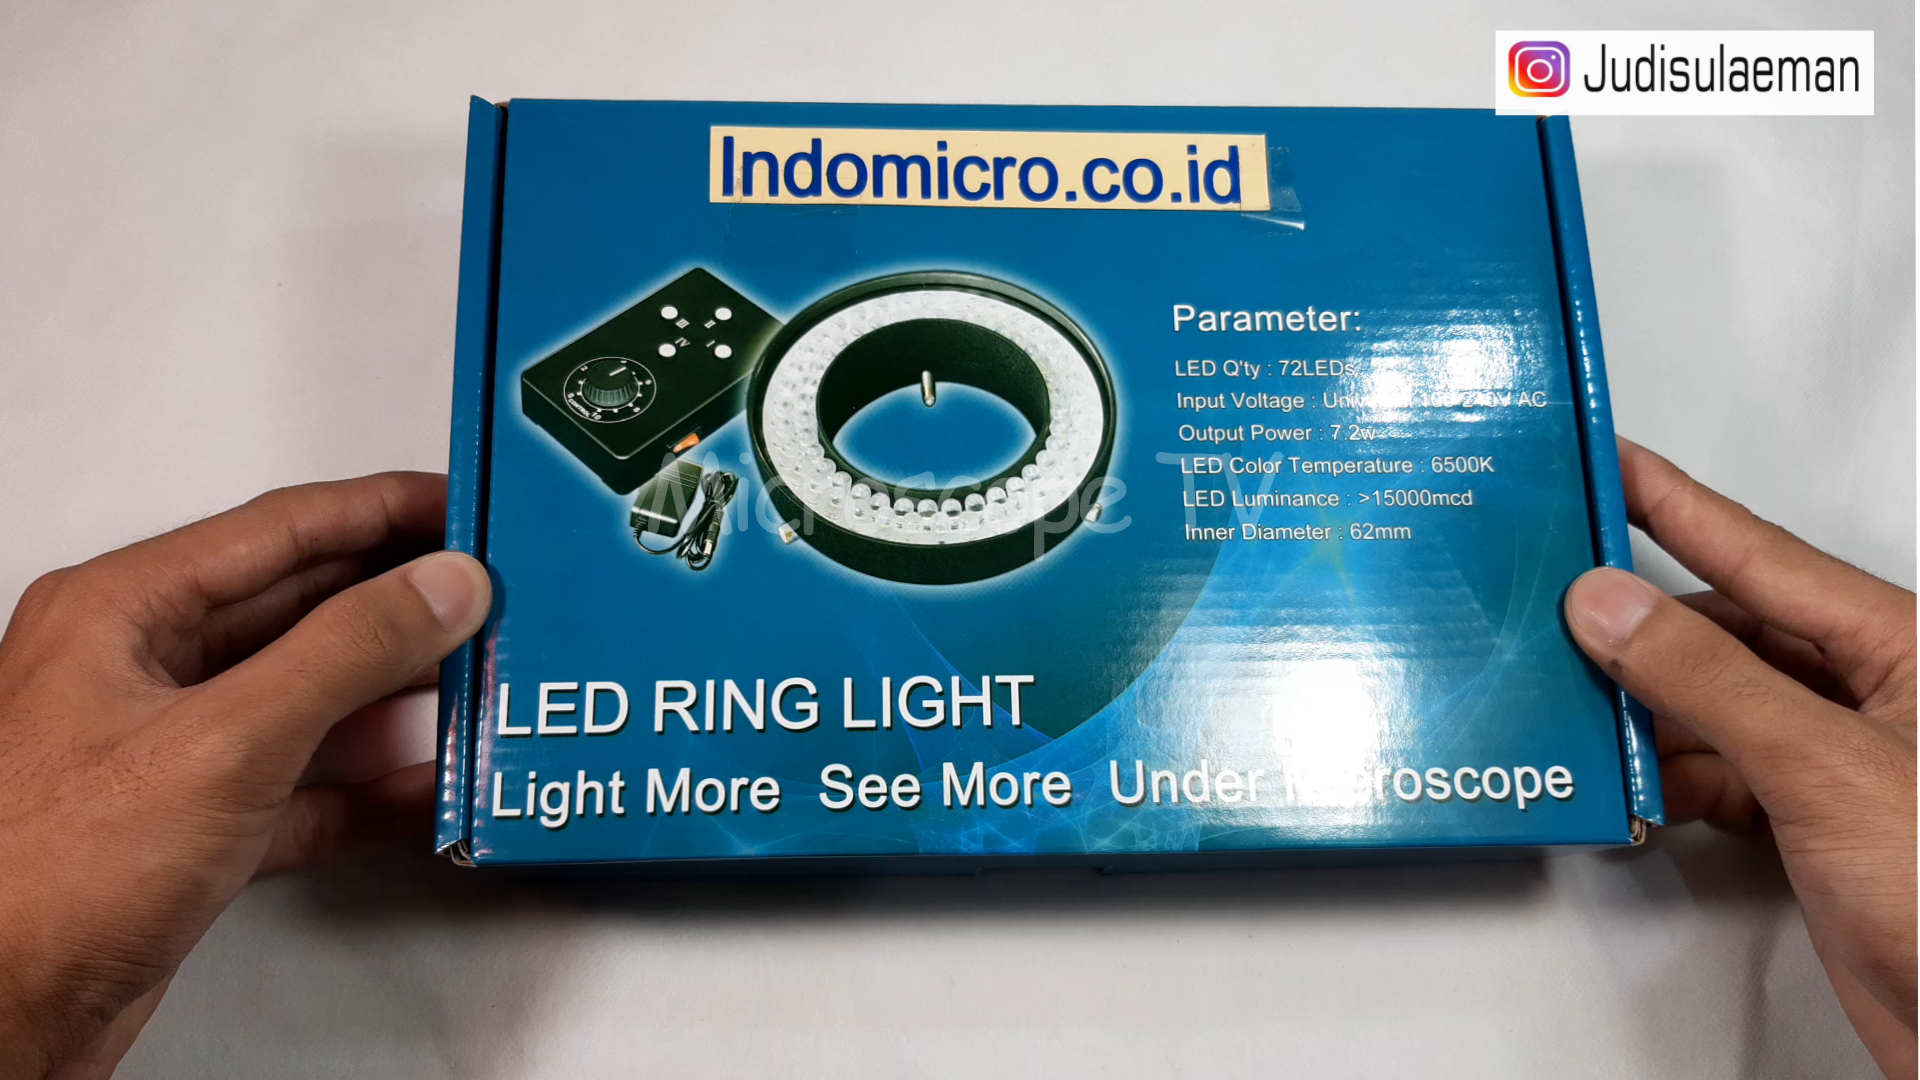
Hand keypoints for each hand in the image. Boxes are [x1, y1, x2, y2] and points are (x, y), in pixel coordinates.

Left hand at [0, 473, 490, 1079]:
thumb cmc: (45, 879)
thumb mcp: (226, 741)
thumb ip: (346, 652)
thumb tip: (439, 586)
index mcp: (122, 612)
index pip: (282, 530)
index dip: (384, 510)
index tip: (465, 505)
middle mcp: (140, 668)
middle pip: (302, 607)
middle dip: (401, 599)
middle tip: (490, 591)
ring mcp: (168, 749)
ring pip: (309, 695)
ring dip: (396, 691)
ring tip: (478, 675)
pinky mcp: (192, 828)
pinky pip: (304, 786)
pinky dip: (369, 787)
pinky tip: (427, 785)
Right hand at [1565, 439, 1916, 1078]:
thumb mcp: (1824, 767)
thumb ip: (1708, 680)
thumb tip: (1609, 607)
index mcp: (1898, 645)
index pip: (1759, 550)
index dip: (1674, 502)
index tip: (1608, 462)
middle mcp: (1868, 692)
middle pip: (1726, 628)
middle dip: (1640, 628)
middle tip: (1556, 609)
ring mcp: (1839, 759)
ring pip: (1713, 703)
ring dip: (1647, 714)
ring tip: (1581, 711)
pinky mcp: (1814, 823)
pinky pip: (1719, 770)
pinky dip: (1671, 777)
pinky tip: (1638, 787)